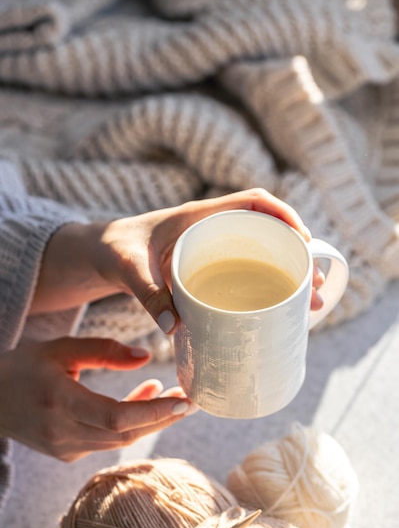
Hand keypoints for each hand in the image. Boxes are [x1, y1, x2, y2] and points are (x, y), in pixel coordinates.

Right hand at [0, 337, 192, 461]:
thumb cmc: (23, 367)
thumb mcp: (61, 349)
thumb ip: (104, 350)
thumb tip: (146, 357)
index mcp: (60, 402)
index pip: (117, 417)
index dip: (154, 412)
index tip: (185, 402)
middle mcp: (63, 432)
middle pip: (125, 433)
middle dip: (164, 417)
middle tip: (192, 401)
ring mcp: (64, 448)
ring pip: (119, 439)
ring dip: (149, 418)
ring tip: (173, 395)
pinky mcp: (66, 453)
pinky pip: (107, 441)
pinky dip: (129, 423)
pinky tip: (143, 399)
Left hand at [93, 188, 323, 331]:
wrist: (101, 253)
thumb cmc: (115, 250)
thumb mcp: (127, 268)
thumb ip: (145, 293)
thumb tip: (173, 326)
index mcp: (198, 215)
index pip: (253, 201)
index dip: (284, 214)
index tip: (304, 239)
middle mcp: (211, 229)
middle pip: (267, 231)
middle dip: (297, 254)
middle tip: (316, 285)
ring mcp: (212, 249)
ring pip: (260, 255)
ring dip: (287, 275)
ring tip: (309, 305)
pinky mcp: (208, 268)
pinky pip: (246, 272)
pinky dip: (266, 287)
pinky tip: (277, 312)